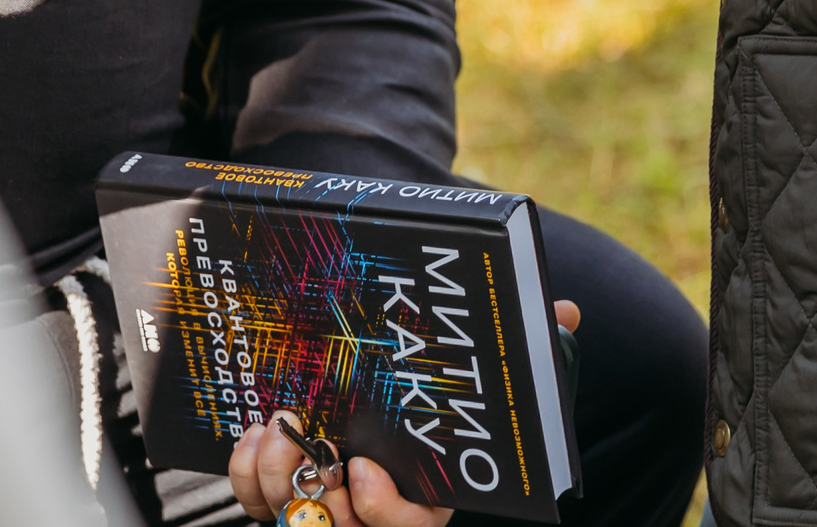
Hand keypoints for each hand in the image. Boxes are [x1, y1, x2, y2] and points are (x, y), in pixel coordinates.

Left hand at [227, 307, 576, 526]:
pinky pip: (257, 499)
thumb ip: (525, 353)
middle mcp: (373, 511)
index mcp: (427, 495)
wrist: (375, 398)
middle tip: (299, 435)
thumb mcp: (478, 384)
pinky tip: (252, 432)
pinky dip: (249, 468)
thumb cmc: (436, 403)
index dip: (383, 511)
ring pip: (290, 515)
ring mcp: (325, 506)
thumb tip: (567, 310)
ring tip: (275, 425)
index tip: (363, 472)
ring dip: (274, 472)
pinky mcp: (282, 494)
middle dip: (311, 488)